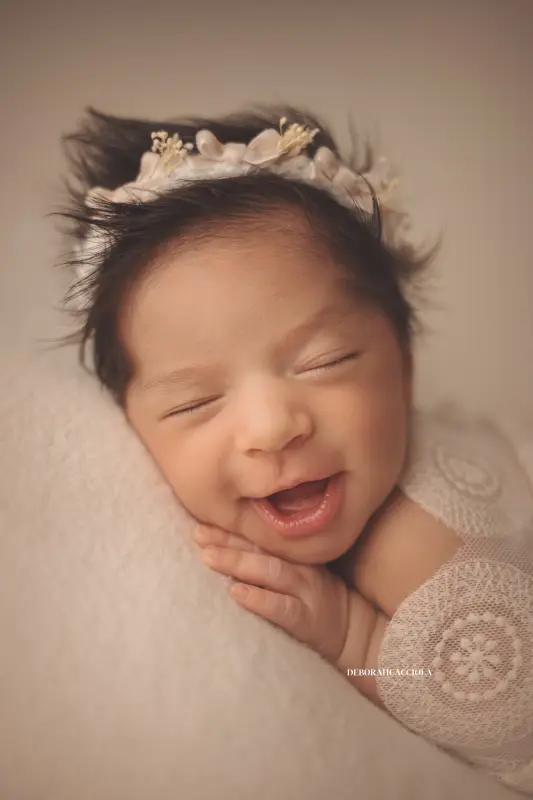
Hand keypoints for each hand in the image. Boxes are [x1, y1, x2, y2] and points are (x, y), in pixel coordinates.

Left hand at [193, 523, 350, 663]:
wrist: (355, 632)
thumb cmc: (317, 600)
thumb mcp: (298, 571)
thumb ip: (270, 557)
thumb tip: (225, 547)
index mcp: (296, 553)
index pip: (260, 535)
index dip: (231, 528)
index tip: (202, 521)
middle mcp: (300, 566)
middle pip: (262, 548)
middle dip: (228, 540)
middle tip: (198, 533)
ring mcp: (306, 591)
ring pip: (271, 571)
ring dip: (238, 562)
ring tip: (209, 557)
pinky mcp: (308, 620)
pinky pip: (283, 608)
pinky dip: (259, 600)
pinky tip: (237, 594)